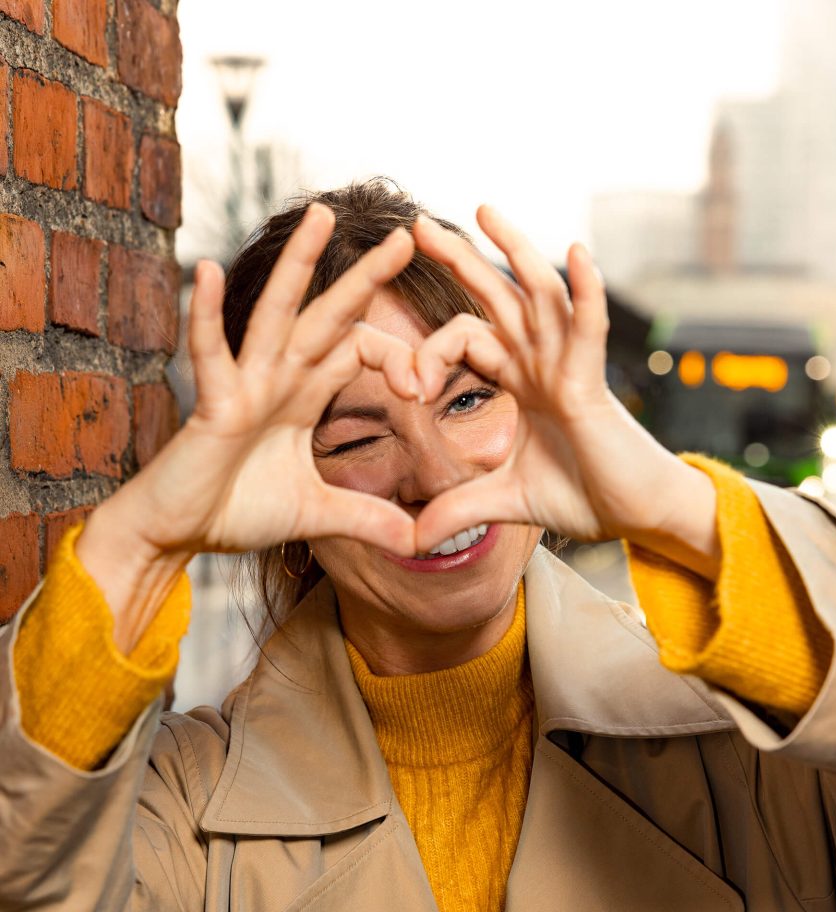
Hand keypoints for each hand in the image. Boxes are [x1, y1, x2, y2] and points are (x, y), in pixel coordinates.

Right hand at [78, 204, 420, 649]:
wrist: (178, 533)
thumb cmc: (236, 510)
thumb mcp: (318, 516)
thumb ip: (367, 520)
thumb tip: (418, 542)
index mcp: (304, 395)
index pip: (359, 351)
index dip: (398, 359)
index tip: (427, 388)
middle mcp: (277, 379)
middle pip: (330, 316)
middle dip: (367, 277)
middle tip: (408, 234)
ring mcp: (244, 386)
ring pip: (277, 315)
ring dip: (298, 265)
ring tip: (321, 215)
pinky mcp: (212, 407)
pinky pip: (210, 354)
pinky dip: (207, 316)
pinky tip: (209, 272)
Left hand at [411, 208, 719, 575]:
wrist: (635, 515)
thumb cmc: (583, 496)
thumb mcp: (504, 502)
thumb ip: (457, 509)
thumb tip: (409, 540)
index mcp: (520, 381)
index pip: (466, 341)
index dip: (429, 354)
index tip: (407, 389)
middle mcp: (541, 363)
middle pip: (495, 299)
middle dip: (460, 261)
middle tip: (417, 226)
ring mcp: (568, 367)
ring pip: (538, 296)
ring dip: (514, 251)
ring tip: (484, 210)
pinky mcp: (593, 383)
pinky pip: (591, 328)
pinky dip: (587, 291)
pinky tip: (576, 252)